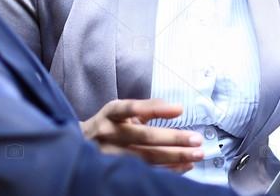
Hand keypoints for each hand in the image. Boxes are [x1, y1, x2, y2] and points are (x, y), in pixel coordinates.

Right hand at [80, 99, 202, 172]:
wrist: (81, 145)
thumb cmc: (108, 125)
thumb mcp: (121, 111)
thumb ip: (146, 108)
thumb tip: (174, 108)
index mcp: (111, 113)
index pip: (132, 108)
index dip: (156, 109)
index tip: (179, 110)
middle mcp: (109, 133)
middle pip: (144, 137)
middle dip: (174, 138)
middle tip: (197, 140)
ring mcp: (111, 154)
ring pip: (147, 157)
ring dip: (174, 157)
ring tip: (196, 155)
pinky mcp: (117, 170)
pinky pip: (146, 171)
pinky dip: (167, 169)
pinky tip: (184, 166)